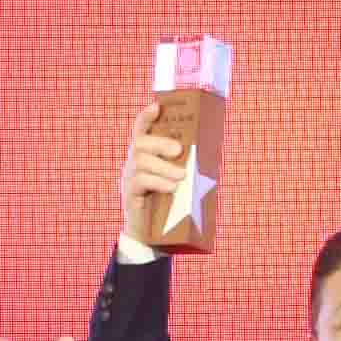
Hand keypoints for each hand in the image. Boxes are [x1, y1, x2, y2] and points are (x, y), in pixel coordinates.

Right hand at [121, 102, 194, 242]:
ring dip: (164, 167)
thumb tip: (211, 153)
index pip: (140, 130)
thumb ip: (186, 165)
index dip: (146, 117)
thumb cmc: (169, 202)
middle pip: (140, 143)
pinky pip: (141, 181)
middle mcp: (133, 162)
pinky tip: (172, 188)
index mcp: (145, 154)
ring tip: (181, 176)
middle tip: (179, 150)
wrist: (152, 234)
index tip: (156, 106)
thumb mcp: (177, 179)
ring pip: (141, 162)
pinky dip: (158, 182)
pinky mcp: (130, 194)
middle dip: (160, 142)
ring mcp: (129, 177)